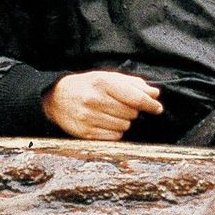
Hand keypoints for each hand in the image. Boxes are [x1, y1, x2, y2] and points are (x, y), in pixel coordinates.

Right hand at [41, 70, 163, 140]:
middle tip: (122, 106)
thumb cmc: (87, 86)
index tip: (157, 108)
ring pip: (124, 126)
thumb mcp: (107, 77)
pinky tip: (107, 123)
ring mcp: (88, 117)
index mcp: (102, 82)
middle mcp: (94, 100)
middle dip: (132, 111)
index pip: (134, 97)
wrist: (56, 97)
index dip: (149, 104)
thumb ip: (132, 84)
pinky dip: (115, 131)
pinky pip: (114, 137)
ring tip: (112, 114)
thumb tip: (154, 94)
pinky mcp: (85, 132)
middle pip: (131, 113)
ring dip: (123, 121)